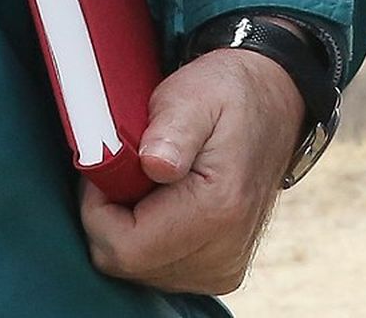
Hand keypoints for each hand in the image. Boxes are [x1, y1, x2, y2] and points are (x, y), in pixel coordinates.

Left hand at [81, 48, 306, 295]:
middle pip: (127, 265)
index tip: (105, 168)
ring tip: (143, 180)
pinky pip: (158, 269)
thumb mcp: (196, 94)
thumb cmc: (225, 95)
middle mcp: (224, 254)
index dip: (96, 209)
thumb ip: (172, 131)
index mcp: (217, 211)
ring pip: (139, 270)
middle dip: (108, 217)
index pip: (124, 248)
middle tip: (121, 169)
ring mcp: (223, 270)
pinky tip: (156, 200)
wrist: (269, 108)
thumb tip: (154, 166)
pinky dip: (145, 237)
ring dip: (126, 228)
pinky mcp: (219, 272)